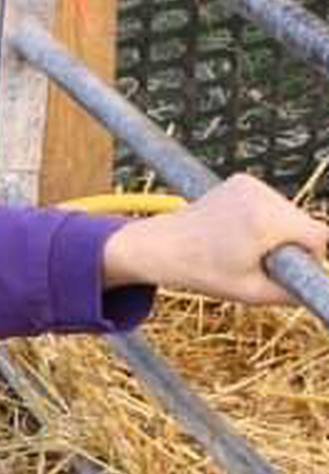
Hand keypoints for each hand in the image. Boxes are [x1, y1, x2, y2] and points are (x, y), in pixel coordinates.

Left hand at [102, 173, 328, 303]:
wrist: (162, 245)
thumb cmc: (202, 271)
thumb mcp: (253, 293)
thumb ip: (293, 293)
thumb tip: (319, 289)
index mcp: (266, 222)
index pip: (319, 235)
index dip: (312, 256)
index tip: (291, 267)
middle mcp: (261, 196)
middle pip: (304, 222)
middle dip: (293, 242)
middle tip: (260, 259)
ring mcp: (250, 184)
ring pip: (288, 211)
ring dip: (279, 229)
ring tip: (244, 245)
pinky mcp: (241, 180)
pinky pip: (270, 202)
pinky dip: (264, 216)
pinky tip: (239, 229)